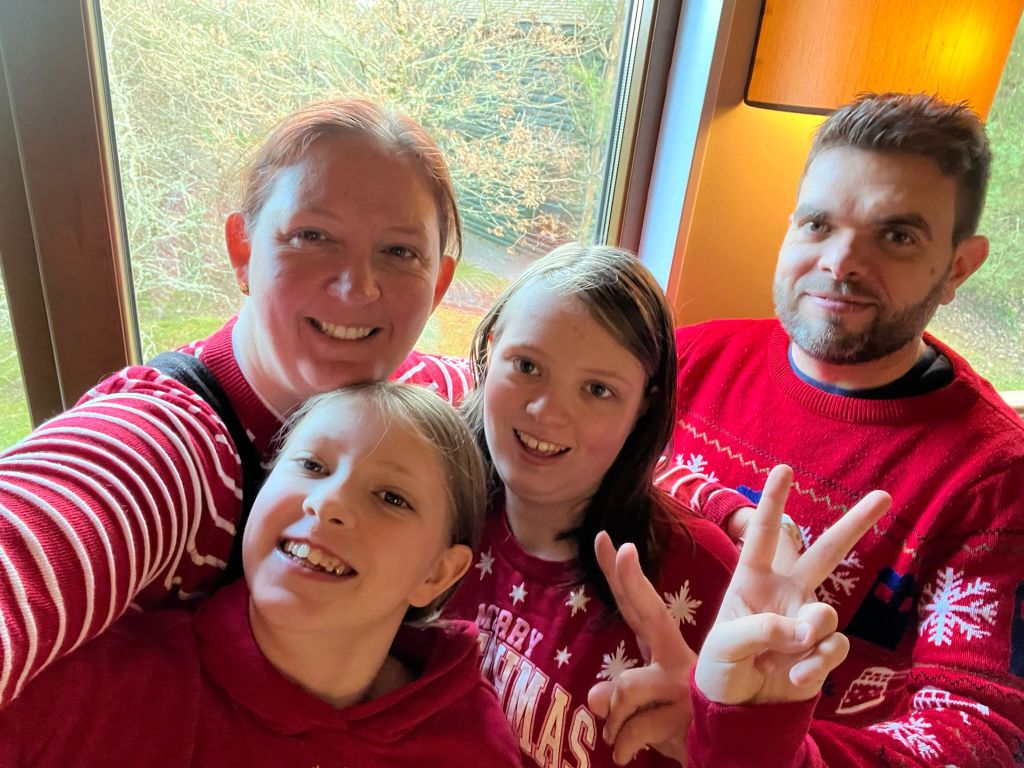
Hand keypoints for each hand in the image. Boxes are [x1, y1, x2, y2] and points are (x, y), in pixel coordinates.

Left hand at [587, 531, 695, 765]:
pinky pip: (633, 728)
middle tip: (623, 547)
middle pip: (648, 612)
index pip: (637, 606)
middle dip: (631, 579)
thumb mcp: (641, 704)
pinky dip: (621, 744)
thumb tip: (594, 699)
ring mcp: (683, 685)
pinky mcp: (686, 717)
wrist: (724, 754)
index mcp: (663, 648)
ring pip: (624, 687)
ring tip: (616, 734)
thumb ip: (616, 693)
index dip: (621, 574)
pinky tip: (625, 752)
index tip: (604, 539)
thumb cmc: (677, 719)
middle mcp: (677, 659)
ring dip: (612, 719)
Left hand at [695, 465, 889, 705]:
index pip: (763, 535)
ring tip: (780, 658)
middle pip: (826, 553)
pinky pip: (832, 649)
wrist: (736, 708)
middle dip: (855, 524)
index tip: (784, 469)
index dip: (773, 502)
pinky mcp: (822, 650)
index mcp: (751, 579)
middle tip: (883, 496)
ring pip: (826, 613)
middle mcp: (785, 592)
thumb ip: (761, 630)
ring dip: (807, 638)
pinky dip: (813, 667)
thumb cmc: (720, 666)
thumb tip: (807, 629)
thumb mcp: (724, 645)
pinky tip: (793, 679)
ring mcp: (807, 620)